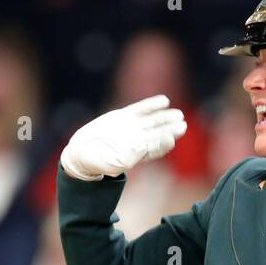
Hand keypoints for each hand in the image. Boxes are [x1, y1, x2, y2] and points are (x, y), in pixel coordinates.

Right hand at [60, 94, 187, 181]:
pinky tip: (164, 100)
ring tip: (178, 114)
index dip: (164, 143)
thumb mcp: (110, 163)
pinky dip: (152, 105)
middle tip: (182, 125)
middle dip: (171, 129)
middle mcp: (139, 140)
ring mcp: (133, 127)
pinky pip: (141, 109)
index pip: (156, 148)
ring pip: (153, 121)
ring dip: (165, 117)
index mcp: (138, 154)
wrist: (83, 151)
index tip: (171, 138)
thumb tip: (138, 152)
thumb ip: (124, 159)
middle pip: (159, 134)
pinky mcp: (125, 116)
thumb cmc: (97, 161)